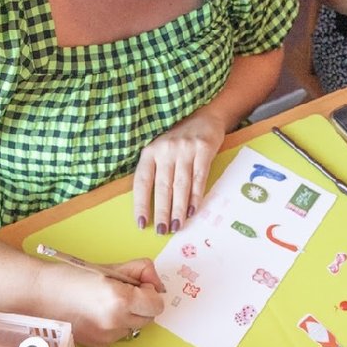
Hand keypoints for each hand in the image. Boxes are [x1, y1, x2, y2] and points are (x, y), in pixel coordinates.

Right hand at [43, 259, 164, 346]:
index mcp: (121, 299)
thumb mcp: (110, 267)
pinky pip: (119, 334)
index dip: (151, 292)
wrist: (40, 294)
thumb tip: (157, 284)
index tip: (139, 285)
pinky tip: (97, 313)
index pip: (157, 304)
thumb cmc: (72, 277)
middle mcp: (116, 322)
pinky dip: (115, 325)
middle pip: (149, 317)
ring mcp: (107, 336)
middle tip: (123, 292)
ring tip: (106, 302)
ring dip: (129, 315)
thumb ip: (140, 271)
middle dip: (142, 304)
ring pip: (134, 327)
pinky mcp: (99, 345)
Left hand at [133, 110, 225, 234]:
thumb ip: (155, 172)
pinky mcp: (203, 150)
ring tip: (177, 227)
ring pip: (180, 185)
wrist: (205, 116)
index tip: (142, 223)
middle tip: (162, 231)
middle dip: (161, 212)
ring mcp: (185, 149)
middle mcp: (166, 150)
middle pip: (162, 186)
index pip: (142, 182)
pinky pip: (198, 178)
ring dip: (178, 209)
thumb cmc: (179, 140)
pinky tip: (192, 211)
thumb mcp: (161, 151)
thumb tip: (151, 207)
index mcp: (150, 152)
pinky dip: (195, 197)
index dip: (141, 204)